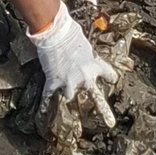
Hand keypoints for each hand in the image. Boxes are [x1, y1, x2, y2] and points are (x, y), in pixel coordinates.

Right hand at [30, 4, 117, 125]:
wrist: (55, 32)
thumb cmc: (70, 31)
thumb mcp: (84, 43)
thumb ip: (86, 53)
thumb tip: (81, 54)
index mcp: (94, 64)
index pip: (108, 73)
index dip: (110, 76)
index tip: (112, 80)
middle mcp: (85, 76)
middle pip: (96, 97)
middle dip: (104, 111)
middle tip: (110, 123)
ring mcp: (69, 81)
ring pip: (69, 96)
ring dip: (67, 92)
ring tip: (64, 92)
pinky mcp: (53, 82)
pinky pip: (49, 97)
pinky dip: (45, 104)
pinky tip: (43, 112)